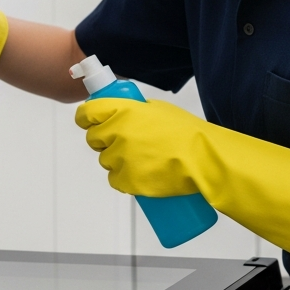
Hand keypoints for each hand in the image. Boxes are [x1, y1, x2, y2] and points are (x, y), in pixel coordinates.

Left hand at [75, 97, 203, 197]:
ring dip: (116, 160)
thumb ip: (135, 111)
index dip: (87, 118)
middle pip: (93, 138)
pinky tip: (139, 174)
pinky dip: (123, 179)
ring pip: (105, 160)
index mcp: (123, 111)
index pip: (87, 113)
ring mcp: (120, 158)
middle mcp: (117, 133)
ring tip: (140, 159)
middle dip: (103, 140)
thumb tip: (124, 115)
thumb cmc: (187, 134)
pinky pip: (114, 180)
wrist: (203, 160)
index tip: (90, 121)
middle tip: (121, 142)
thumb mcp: (159, 109)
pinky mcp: (126, 180)